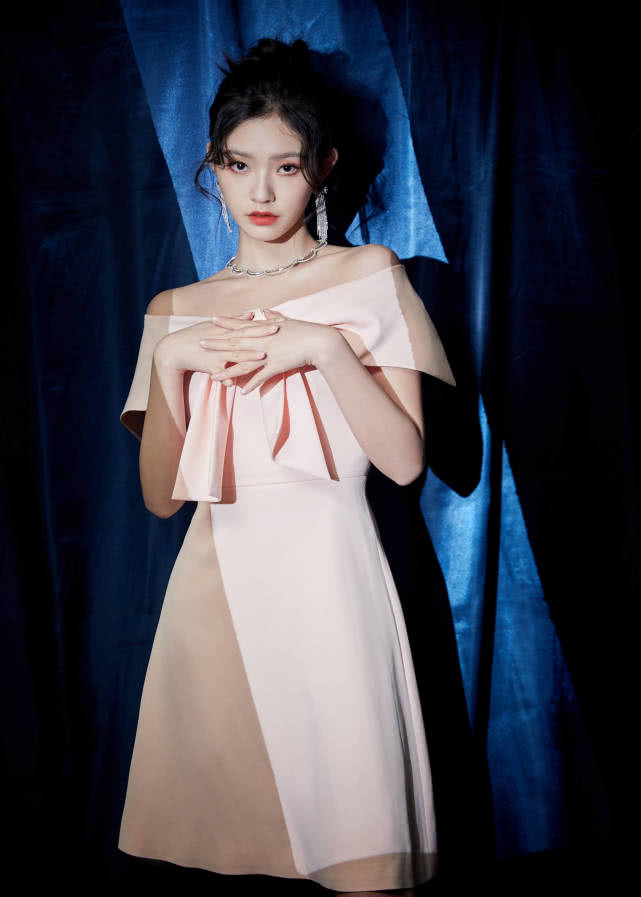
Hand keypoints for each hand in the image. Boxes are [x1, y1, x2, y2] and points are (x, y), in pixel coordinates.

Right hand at [153, 310, 278, 378]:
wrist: (175, 349)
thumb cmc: (196, 335)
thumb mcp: (215, 325)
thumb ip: (236, 320)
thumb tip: (252, 313)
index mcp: (225, 331)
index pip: (247, 328)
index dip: (262, 326)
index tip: (277, 323)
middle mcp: (223, 341)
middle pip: (245, 339)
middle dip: (261, 337)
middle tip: (277, 333)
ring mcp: (217, 354)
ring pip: (235, 356)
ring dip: (249, 356)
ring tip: (262, 356)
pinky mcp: (210, 366)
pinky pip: (221, 374)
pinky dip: (227, 378)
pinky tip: (236, 384)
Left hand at [201, 307, 339, 392]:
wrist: (319, 341)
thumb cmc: (304, 330)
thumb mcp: (287, 321)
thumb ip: (274, 316)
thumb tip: (265, 310)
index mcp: (264, 329)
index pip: (241, 325)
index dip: (226, 323)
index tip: (212, 320)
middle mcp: (262, 340)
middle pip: (235, 343)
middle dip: (217, 344)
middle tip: (200, 343)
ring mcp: (268, 354)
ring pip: (243, 363)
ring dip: (227, 370)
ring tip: (213, 377)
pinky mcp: (276, 366)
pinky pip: (260, 377)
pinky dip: (251, 384)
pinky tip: (241, 392)